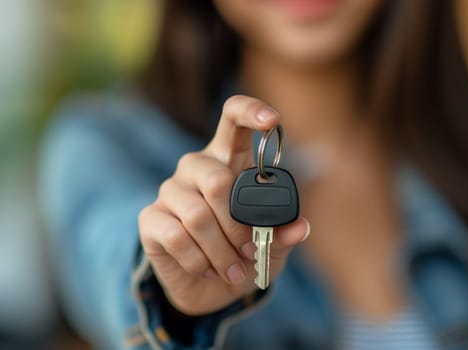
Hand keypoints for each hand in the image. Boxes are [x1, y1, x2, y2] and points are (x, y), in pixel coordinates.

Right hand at [138, 95, 309, 315]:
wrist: (210, 286)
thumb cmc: (243, 253)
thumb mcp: (271, 244)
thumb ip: (282, 232)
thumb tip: (300, 227)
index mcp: (229, 159)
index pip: (232, 118)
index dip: (251, 111)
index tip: (272, 120)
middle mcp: (196, 167)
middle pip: (216, 180)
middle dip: (238, 226)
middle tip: (250, 252)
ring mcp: (170, 190)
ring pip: (197, 216)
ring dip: (222, 252)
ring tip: (233, 270)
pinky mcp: (151, 218)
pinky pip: (177, 237)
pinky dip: (199, 261)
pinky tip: (207, 268)